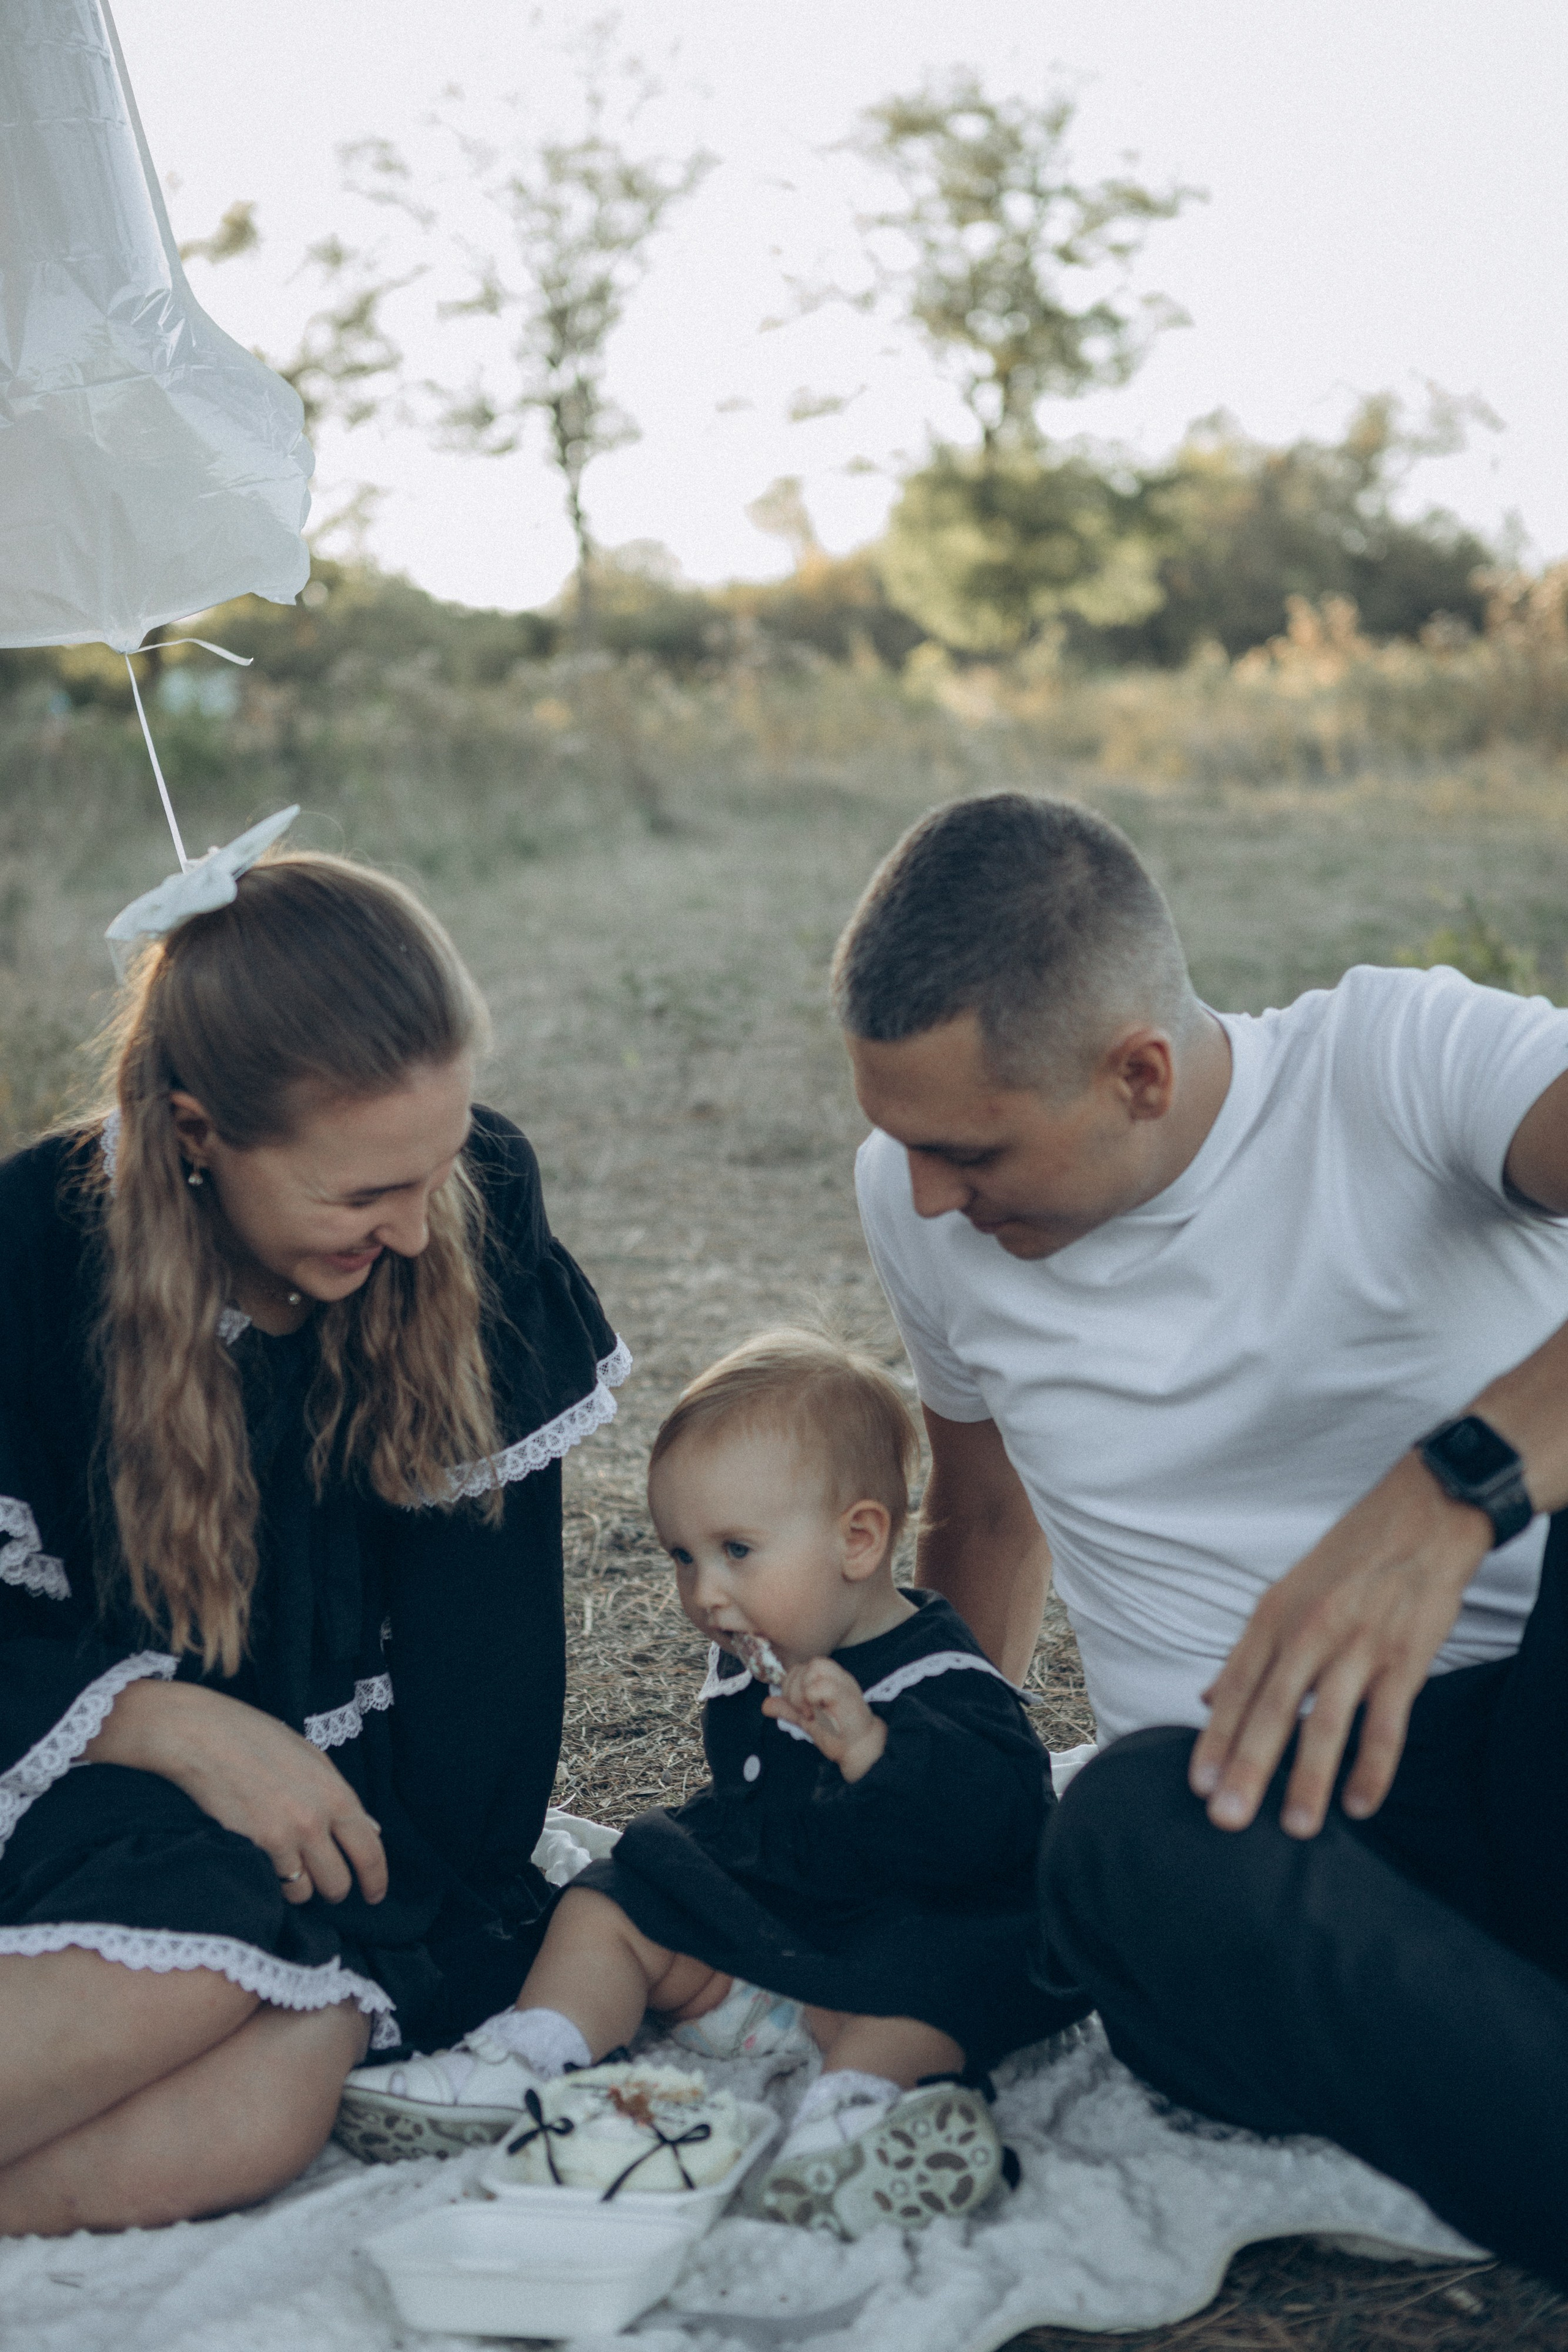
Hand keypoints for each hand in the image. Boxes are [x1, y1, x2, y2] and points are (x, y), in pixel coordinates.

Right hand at [87, 1679, 387, 1905]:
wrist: (204, 1736)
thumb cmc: (258, 1740)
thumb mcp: (312, 1758)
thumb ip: (342, 1797)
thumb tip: (372, 1829)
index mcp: (336, 1794)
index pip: (370, 1852)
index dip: (376, 1881)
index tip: (374, 1895)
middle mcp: (315, 1820)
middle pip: (339, 1883)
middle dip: (335, 1889)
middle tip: (324, 1883)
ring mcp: (284, 1836)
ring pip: (305, 1892)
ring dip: (301, 1888)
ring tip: (289, 1869)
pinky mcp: (252, 1847)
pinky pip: (274, 1885)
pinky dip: (273, 1883)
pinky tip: (266, 1865)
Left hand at [762, 1658, 886, 1782]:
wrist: (859, 1749)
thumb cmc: (836, 1733)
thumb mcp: (806, 1720)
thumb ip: (788, 1710)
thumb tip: (765, 1705)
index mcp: (825, 1679)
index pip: (799, 1668)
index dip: (790, 1686)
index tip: (797, 1709)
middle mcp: (835, 1676)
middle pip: (804, 1666)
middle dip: (794, 1691)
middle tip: (804, 1713)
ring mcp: (842, 1683)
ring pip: (814, 1667)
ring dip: (803, 1693)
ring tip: (810, 1713)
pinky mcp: (847, 1695)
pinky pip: (823, 1685)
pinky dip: (813, 1698)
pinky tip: (818, 1715)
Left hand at [1189, 1452, 1489, 1838]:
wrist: (1422, 1517)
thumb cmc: (1348, 1559)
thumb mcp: (1286, 1593)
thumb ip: (1250, 1652)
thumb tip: (1208, 1699)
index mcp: (1274, 1617)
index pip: (1237, 1687)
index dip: (1216, 1738)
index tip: (1198, 1785)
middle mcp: (1309, 1632)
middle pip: (1271, 1710)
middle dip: (1247, 1767)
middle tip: (1226, 1820)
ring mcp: (1358, 1647)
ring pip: (1327, 1723)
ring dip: (1310, 1779)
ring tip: (1296, 1827)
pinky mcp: (1404, 1660)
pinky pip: (1387, 1724)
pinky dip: (1374, 1767)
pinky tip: (1360, 1805)